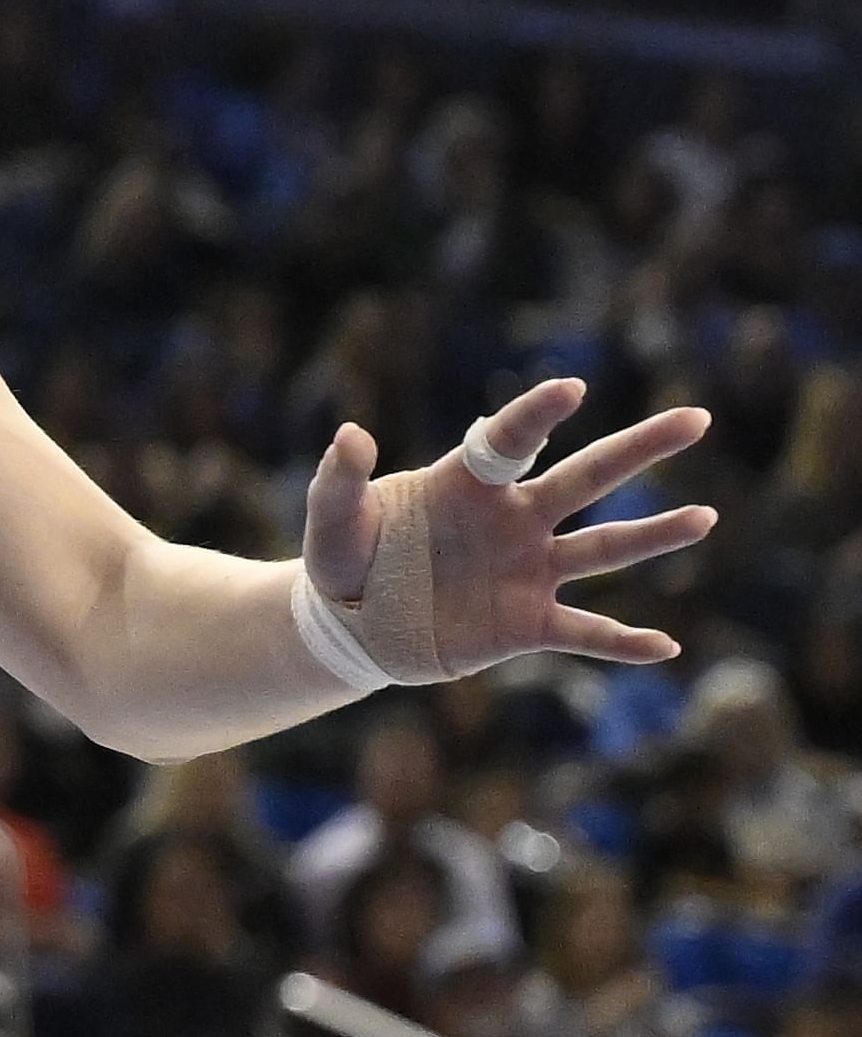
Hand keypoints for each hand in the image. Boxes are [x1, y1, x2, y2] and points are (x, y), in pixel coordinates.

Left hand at [301, 376, 714, 674]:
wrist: (353, 625)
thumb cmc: (346, 558)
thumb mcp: (332, 518)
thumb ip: (339, 479)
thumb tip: (350, 434)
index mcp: (469, 483)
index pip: (510, 439)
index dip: (537, 414)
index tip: (571, 389)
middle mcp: (514, 519)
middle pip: (588, 476)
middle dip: (641, 447)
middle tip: (697, 419)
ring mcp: (528, 570)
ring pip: (604, 547)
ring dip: (655, 535)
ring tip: (704, 518)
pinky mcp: (526, 623)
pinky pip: (585, 632)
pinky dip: (623, 642)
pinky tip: (665, 647)